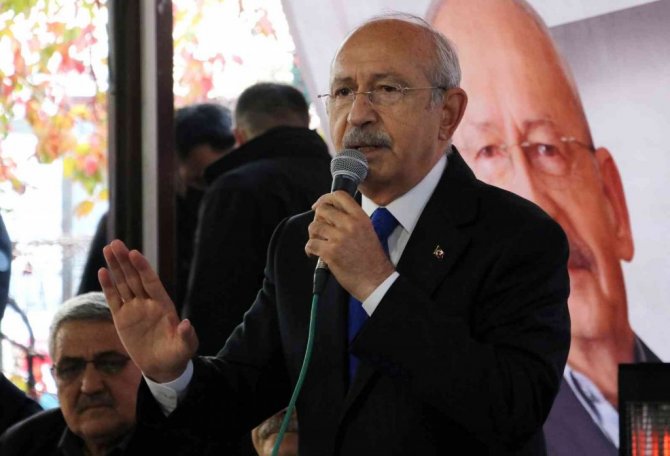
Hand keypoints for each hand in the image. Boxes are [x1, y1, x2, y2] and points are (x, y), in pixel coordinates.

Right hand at [98, 240, 197, 382]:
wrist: (162, 366)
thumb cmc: (177, 354)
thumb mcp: (185, 347)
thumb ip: (186, 335)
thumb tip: (186, 323)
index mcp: (164, 305)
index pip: (151, 282)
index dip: (143, 268)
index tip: (135, 253)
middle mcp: (148, 302)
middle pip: (134, 278)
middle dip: (125, 261)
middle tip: (115, 243)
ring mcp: (134, 309)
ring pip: (123, 283)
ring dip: (116, 267)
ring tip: (108, 248)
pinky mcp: (122, 319)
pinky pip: (113, 299)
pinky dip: (108, 286)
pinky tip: (103, 271)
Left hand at [305, 191, 395, 300]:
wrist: (376, 280)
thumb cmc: (372, 260)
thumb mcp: (368, 232)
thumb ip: (352, 221)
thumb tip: (331, 215)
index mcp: (360, 218)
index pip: (339, 196)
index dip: (325, 199)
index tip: (319, 206)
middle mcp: (350, 224)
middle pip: (322, 210)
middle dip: (317, 219)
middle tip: (320, 230)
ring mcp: (339, 238)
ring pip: (314, 226)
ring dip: (313, 235)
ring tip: (319, 243)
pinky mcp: (330, 252)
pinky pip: (311, 243)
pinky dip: (310, 249)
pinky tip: (315, 254)